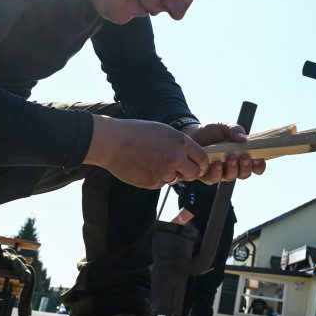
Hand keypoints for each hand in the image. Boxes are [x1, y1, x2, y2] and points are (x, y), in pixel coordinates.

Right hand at [83, 115, 207, 188]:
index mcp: (180, 142)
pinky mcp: (153, 183)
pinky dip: (156, 178)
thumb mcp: (163, 131)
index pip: (203, 158)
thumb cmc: (136, 133)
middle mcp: (176, 158)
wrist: (113, 143)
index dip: (202, 164)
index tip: (198, 165)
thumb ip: (179, 145)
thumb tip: (190, 158)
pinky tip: (144, 167)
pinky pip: (161, 183)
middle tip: (181, 170)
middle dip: (189, 173)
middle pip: (194, 174)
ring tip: (153, 161)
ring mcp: (164, 172)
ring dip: (169, 174)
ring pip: (175, 179)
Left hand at [181, 122, 266, 182]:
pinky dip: (217, 172)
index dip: (259, 165)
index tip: (259, 157)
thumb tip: (244, 139)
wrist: (192, 133)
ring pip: (231, 178)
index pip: (256, 167)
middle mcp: (233, 168)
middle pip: (245, 174)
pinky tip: (217, 163)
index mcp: (242, 157)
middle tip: (245, 156)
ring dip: (233, 169)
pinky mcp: (207, 176)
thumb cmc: (212, 132)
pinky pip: (214, 179)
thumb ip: (235, 130)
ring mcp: (221, 173)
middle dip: (246, 166)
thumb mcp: (225, 127)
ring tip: (231, 157)